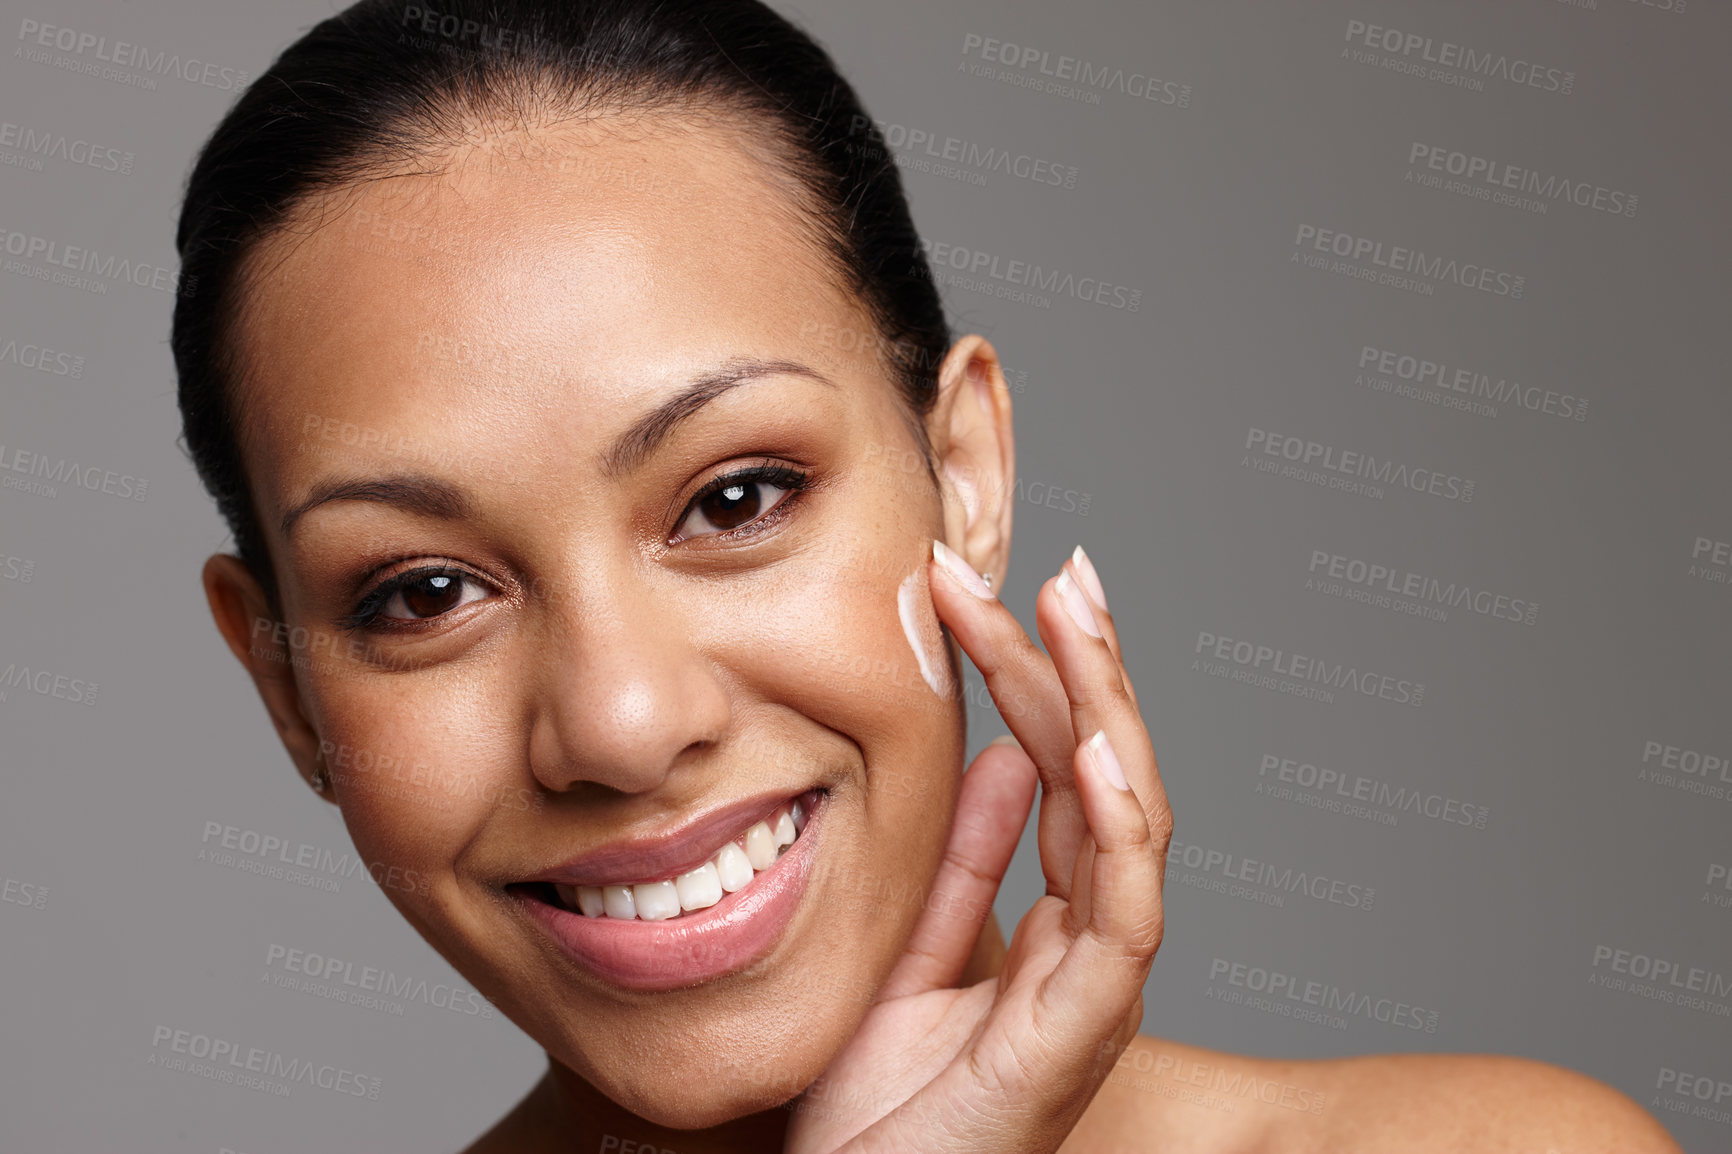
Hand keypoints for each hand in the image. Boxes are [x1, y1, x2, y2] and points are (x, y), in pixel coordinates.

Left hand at [783, 543, 1172, 1153]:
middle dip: (1086, 664)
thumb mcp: (912, 952)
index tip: (974, 586)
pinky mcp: (1080, 1028)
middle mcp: (1088, 936)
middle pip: (1105, 771)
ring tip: (1079, 616)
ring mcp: (1094, 979)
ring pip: (1131, 818)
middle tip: (1064, 569)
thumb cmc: (886, 1111)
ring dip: (1108, 710)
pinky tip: (1092, 748)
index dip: (1030, 671)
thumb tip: (994, 760)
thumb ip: (962, 864)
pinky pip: (1122, 912)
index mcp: (1051, 914)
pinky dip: (1114, 824)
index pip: (1056, 764)